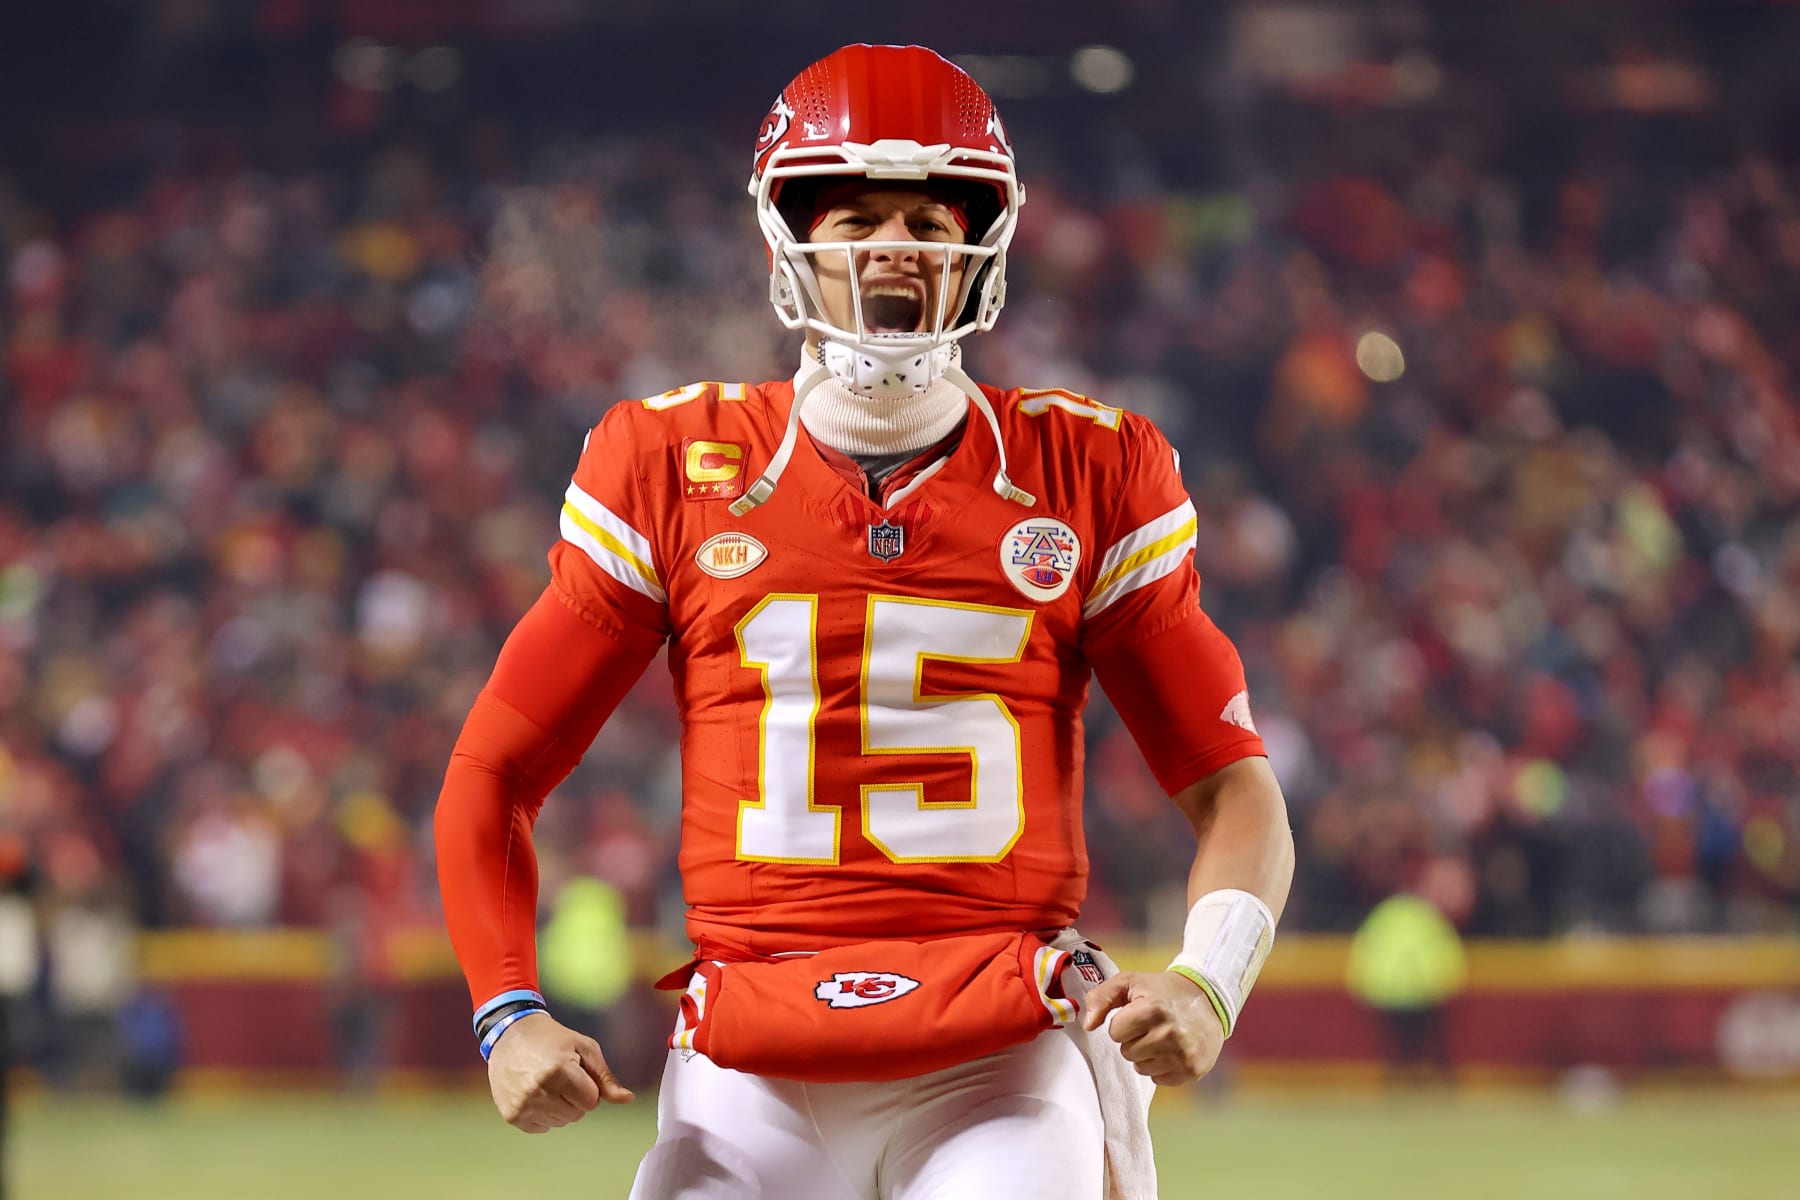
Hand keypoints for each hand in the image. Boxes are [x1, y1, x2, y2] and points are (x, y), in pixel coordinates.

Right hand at [486, 1012, 634, 1131]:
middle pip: (577, 1115)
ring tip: (546, 1083)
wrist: (510, 1036)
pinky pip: (542, 1127)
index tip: (576, 1072)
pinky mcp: (512, 1116)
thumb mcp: (584, 1049)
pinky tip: (534, 1093)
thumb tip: (628, 1099)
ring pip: (560, 1122)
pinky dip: (543, 1113)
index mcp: (558, 1071)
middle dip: (575, 1098)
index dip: (589, 1087)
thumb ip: (606, 1078)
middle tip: (561, 1076)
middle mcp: (537, 1091)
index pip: (592, 1101)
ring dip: (560, 1107)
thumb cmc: (552, 1039)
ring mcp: (522, 1106)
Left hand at [1080, 970, 1225, 1086]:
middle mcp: (1169, 1034)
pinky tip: (1173, 1049)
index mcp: (1152, 1009)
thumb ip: (1101, 997)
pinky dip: (1162, 1066)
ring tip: (1162, 1036)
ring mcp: (1182, 1055)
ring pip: (1141, 1068)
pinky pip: (1159, 1079)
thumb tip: (1087, 1025)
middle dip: (1134, 1039)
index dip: (1123, 1023)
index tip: (1138, 1014)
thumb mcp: (1130, 982)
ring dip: (1146, 1054)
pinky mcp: (1192, 1070)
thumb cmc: (1163, 990)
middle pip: (1127, 1052)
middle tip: (1152, 1025)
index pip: (1115, 1032)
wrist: (1210, 999)